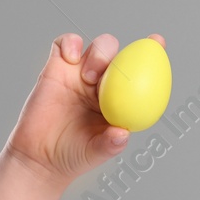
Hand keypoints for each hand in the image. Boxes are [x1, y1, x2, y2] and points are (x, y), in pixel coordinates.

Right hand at [2, 32, 165, 186]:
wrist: (40, 157)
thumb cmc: (74, 154)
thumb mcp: (97, 152)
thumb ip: (111, 144)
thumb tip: (123, 134)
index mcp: (120, 99)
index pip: (141, 71)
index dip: (152, 52)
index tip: (159, 42)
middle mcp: (102, 83)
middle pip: (119, 54)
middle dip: (121, 55)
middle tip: (112, 73)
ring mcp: (79, 74)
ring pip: (97, 46)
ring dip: (99, 54)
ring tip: (89, 77)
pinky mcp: (55, 69)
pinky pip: (63, 45)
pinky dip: (70, 43)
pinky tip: (71, 58)